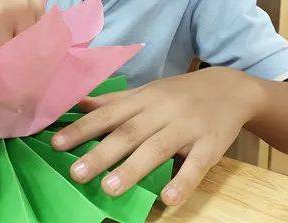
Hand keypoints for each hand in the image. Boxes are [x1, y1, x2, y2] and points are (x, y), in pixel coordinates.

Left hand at [51, 68, 263, 206]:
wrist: (230, 88)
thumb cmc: (179, 94)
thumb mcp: (146, 92)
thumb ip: (113, 102)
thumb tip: (76, 103)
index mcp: (143, 99)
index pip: (108, 115)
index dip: (82, 129)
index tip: (56, 144)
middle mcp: (162, 111)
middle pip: (128, 133)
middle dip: (101, 153)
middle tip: (76, 173)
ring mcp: (187, 127)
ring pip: (157, 148)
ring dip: (133, 169)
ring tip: (110, 189)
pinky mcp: (211, 145)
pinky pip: (196, 165)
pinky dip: (182, 181)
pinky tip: (167, 199)